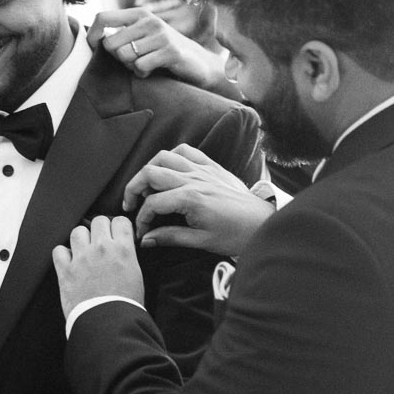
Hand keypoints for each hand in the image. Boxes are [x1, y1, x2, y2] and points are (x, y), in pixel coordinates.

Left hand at [52, 215, 144, 318]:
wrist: (109, 324)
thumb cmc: (125, 306)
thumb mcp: (137, 277)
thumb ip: (128, 258)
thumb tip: (123, 250)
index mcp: (123, 250)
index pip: (120, 221)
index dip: (118, 227)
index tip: (116, 234)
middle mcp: (101, 249)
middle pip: (98, 221)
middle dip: (100, 230)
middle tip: (101, 243)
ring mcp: (82, 258)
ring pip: (77, 231)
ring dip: (81, 239)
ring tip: (84, 251)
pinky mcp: (65, 271)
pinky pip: (58, 250)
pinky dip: (63, 255)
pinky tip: (69, 262)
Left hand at [87, 8, 231, 93]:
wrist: (198, 63)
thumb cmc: (162, 52)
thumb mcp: (142, 37)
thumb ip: (121, 35)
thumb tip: (92, 39)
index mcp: (139, 14)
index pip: (103, 17)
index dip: (92, 35)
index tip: (93, 48)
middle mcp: (149, 20)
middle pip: (110, 43)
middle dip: (117, 58)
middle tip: (133, 60)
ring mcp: (160, 35)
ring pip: (124, 56)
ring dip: (131, 66)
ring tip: (145, 64)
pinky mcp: (170, 51)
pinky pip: (140, 67)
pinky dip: (143, 74)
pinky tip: (154, 70)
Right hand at [122, 144, 273, 255]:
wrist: (262, 223)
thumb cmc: (235, 234)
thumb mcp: (201, 241)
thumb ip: (170, 237)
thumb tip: (146, 240)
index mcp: (190, 199)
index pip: (152, 204)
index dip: (141, 219)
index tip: (142, 232)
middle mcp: (194, 179)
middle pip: (150, 172)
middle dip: (133, 188)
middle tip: (131, 204)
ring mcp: (202, 170)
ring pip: (164, 157)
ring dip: (149, 169)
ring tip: (146, 185)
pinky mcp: (211, 167)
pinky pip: (186, 151)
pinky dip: (172, 157)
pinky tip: (168, 169)